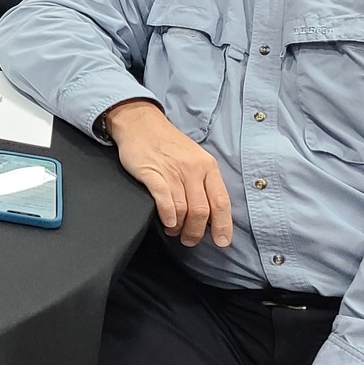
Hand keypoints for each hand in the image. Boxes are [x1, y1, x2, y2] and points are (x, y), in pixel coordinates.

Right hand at [103, 99, 233, 247]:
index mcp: (207, 166)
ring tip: (173, 230)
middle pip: (202, 211)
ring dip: (179, 227)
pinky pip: (164, 199)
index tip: (221, 241)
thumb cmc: (168, 144)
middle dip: (196, 231)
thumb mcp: (195, 158)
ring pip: (183, 209)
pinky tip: (167, 222)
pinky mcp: (151, 171)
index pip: (221, 202)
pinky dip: (167, 215)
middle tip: (189, 239)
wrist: (140, 123)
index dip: (223, 226)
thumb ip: (204, 183)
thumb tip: (211, 214)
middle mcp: (193, 169)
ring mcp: (172, 170)